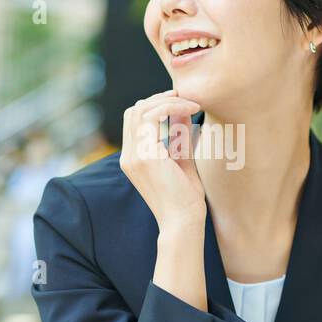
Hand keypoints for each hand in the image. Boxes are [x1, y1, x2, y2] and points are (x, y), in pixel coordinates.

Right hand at [119, 89, 205, 231]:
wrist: (183, 222)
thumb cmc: (186, 197)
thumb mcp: (182, 158)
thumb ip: (179, 135)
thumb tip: (183, 110)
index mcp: (134, 158)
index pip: (135, 120)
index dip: (156, 106)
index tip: (181, 104)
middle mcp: (128, 156)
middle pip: (134, 111)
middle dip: (160, 99)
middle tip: (186, 99)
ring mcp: (133, 156)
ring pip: (141, 110)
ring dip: (168, 101)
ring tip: (192, 104)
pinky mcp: (144, 156)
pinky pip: (152, 116)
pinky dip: (172, 108)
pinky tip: (191, 110)